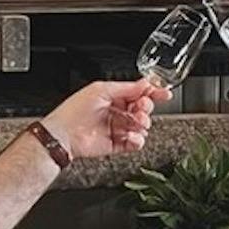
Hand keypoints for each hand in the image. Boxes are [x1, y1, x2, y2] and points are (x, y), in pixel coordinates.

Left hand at [44, 78, 169, 160]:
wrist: (64, 134)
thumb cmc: (75, 110)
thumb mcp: (102, 89)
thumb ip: (127, 88)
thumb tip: (145, 84)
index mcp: (113, 96)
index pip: (138, 93)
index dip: (153, 93)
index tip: (165, 93)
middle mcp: (116, 112)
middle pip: (143, 109)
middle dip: (146, 108)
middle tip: (143, 107)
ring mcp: (117, 129)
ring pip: (142, 127)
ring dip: (143, 123)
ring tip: (136, 122)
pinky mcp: (117, 145)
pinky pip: (135, 143)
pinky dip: (137, 140)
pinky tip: (132, 136)